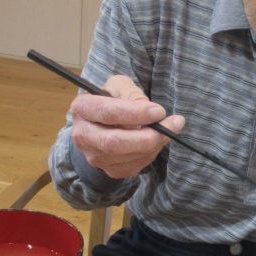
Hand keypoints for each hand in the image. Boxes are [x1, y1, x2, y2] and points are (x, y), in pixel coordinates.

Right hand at [70, 74, 185, 178]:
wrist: (104, 123)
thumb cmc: (113, 99)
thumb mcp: (119, 86)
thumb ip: (131, 92)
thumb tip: (146, 107)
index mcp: (82, 108)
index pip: (108, 113)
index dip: (135, 113)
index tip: (159, 111)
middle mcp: (83, 136)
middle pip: (115, 143)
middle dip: (148, 136)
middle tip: (173, 124)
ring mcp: (94, 157)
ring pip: (128, 157)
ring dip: (155, 143)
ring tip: (169, 128)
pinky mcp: (109, 170)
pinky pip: (134, 166)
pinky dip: (151, 153)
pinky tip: (157, 140)